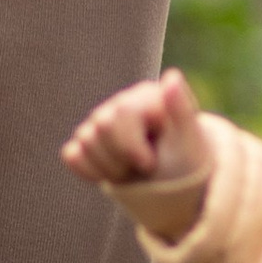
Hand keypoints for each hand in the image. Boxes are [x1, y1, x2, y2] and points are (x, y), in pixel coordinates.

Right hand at [63, 68, 213, 241]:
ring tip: (133, 170)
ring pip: (84, 142)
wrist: (177, 186)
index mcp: (147, 96)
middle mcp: (122, 103)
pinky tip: (113, 173)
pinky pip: (72, 155)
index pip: (121, 115)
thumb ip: (181, 109)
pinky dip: (90, 172)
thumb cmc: (187, 163)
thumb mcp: (189, 141)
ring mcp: (102, 121)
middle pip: (101, 127)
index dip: (132, 148)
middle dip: (121, 158)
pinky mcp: (88, 140)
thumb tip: (172, 76)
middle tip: (144, 168)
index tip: (151, 163)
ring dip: (109, 168)